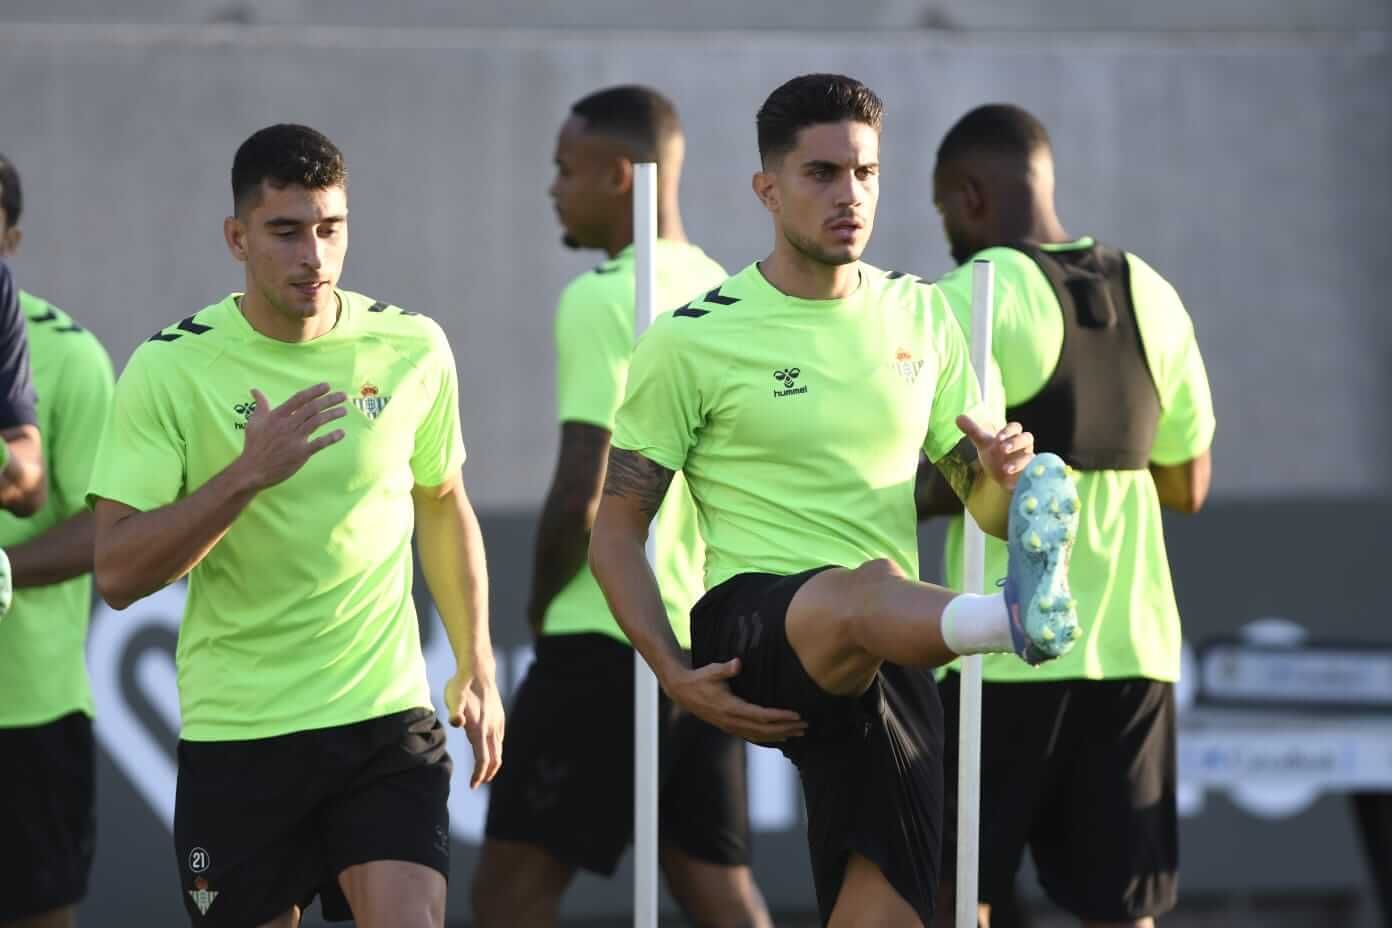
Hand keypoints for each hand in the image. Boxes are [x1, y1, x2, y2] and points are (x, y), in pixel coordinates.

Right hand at [236, 384, 347, 489]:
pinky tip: (341, 433)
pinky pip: (320, 443)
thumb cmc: (254, 445)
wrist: (252, 470)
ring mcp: (294, 439)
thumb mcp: (254, 422)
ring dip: (333, 415)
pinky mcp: (300, 453)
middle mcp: (287, 425)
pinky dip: (332, 437)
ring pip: (317, 422)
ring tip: (344, 411)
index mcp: (277, 416)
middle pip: (312, 408)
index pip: (299, 399)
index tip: (327, 386)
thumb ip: (260, 405)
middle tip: (343, 396)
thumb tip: (255, 390)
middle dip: (329, 400)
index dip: (314, 391)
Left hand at [444, 670, 504, 787]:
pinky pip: (500, 739)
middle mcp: (492, 728)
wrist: (478, 670)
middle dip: (487, 774)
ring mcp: (497, 722)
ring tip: (485, 772)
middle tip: (478, 783)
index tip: (473, 786)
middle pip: (494, 758)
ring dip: (492, 763)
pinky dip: (496, 751)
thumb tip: (456, 722)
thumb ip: (455, 711)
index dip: (479, 774)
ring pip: (499, 749)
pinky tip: (490, 750)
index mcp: (480, 728)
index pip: (483, 759)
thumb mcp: (453, 697)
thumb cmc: (461, 685)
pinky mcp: (499, 717)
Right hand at [664, 659, 806, 742]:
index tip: (796, 715)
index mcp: (731, 708)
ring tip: (798, 733)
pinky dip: (768, 738)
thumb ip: (726, 669)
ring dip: (780, 735)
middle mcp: (732, 721)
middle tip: (805, 726)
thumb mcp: (712, 671)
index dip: (780, 717)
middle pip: (764, 730)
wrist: (683, 692)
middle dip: (786, 728)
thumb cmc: (700, 678)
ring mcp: (731, 726)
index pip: (761, 716)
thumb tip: (738, 663)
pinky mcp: (729, 727)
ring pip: (759, 736)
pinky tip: (780, 737)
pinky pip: (752, 736)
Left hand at [957, 414, 1033, 490]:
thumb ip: (973, 431)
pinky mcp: (1030, 474)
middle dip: (1015, 442)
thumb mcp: (983, 444)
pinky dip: (1026, 475)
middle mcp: (1023, 447)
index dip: (1008, 431)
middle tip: (1002, 449)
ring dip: (1019, 462)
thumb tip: (958, 417)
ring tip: (1005, 469)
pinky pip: (1034, 472)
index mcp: (1013, 436)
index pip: (1015, 428)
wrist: (1004, 479)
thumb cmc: (996, 457)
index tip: (997, 438)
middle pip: (1027, 438)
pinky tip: (1015, 482)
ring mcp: (1029, 461)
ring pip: (1031, 457)